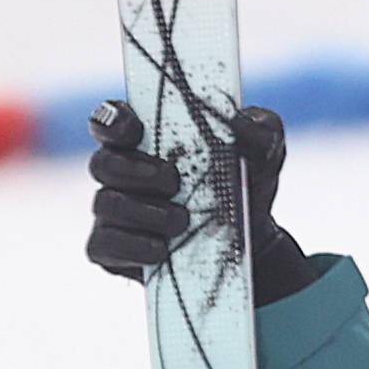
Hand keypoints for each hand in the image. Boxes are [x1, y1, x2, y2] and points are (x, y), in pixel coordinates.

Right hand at [84, 99, 313, 301]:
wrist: (254, 240)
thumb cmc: (248, 180)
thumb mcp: (265, 149)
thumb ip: (258, 127)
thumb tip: (236, 122)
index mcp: (146, 137)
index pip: (110, 119)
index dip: (113, 121)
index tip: (134, 131)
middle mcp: (122, 171)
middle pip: (102, 163)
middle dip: (135, 171)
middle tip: (173, 183)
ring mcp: (115, 211)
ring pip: (106, 204)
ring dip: (143, 212)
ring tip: (181, 221)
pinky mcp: (114, 249)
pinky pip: (104, 245)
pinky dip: (133, 247)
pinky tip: (161, 249)